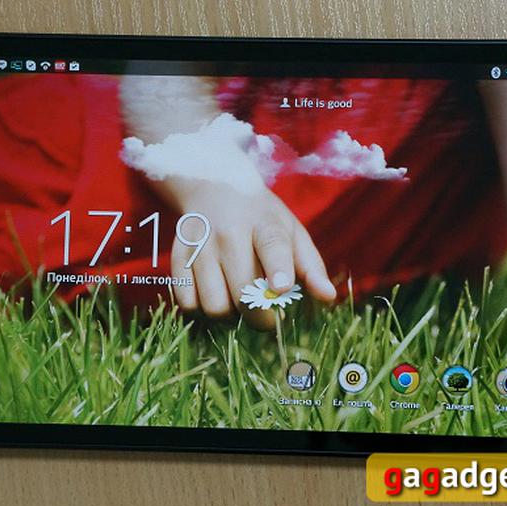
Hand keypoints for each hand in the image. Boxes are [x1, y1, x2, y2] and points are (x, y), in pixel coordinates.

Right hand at [168, 181, 336, 328]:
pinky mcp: (178, 256)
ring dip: (230, 315)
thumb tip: (328, 297)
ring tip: (238, 301)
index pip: (272, 246)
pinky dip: (203, 310)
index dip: (277, 270)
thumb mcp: (292, 232)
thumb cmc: (262, 219)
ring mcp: (200, 245)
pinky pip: (188, 303)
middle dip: (260, 317)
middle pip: (243, 291)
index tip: (282, 289)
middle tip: (267, 317)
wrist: (215, 188)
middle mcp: (229, 233)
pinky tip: (215, 295)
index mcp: (265, 224)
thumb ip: (311, 266)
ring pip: (214, 305)